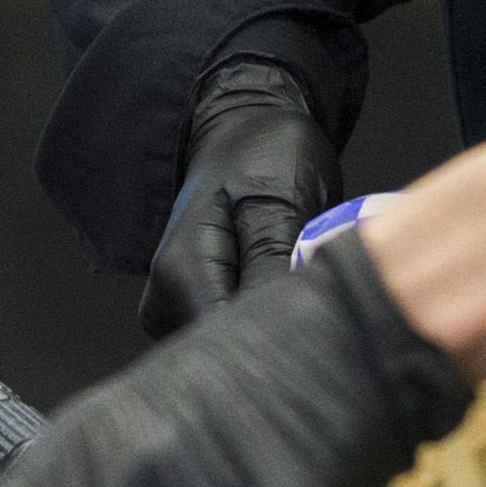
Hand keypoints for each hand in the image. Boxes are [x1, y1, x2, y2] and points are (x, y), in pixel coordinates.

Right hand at [140, 59, 340, 338]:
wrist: (242, 131)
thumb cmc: (264, 155)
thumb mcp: (281, 200)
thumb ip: (274, 266)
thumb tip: (283, 331)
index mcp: (181, 273)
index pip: (226, 347)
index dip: (278, 349)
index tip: (322, 332)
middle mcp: (163, 302)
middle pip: (223, 355)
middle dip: (277, 343)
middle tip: (322, 308)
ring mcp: (173, 311)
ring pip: (230, 350)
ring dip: (271, 333)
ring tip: (305, 293)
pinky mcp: (192, 311)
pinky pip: (230, 336)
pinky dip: (263, 325)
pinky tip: (287, 298)